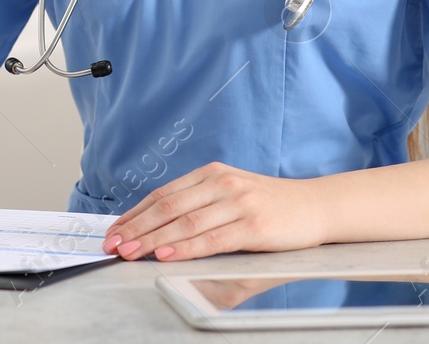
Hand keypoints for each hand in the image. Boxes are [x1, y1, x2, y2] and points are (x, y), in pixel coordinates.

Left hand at [100, 161, 327, 261]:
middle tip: (113, 245)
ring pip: (185, 223)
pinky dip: (186, 247)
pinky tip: (167, 255)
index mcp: (211, 174)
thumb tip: (159, 232)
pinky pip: (212, 239)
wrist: (315, 206)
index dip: (134, 214)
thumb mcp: (230, 197)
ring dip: (152, 240)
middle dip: (135, 228)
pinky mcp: (254, 225)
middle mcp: (222, 183)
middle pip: (168, 207)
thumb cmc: (269, 206)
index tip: (112, 231)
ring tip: (130, 252)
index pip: (163, 195)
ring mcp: (238, 202)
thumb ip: (199, 209)